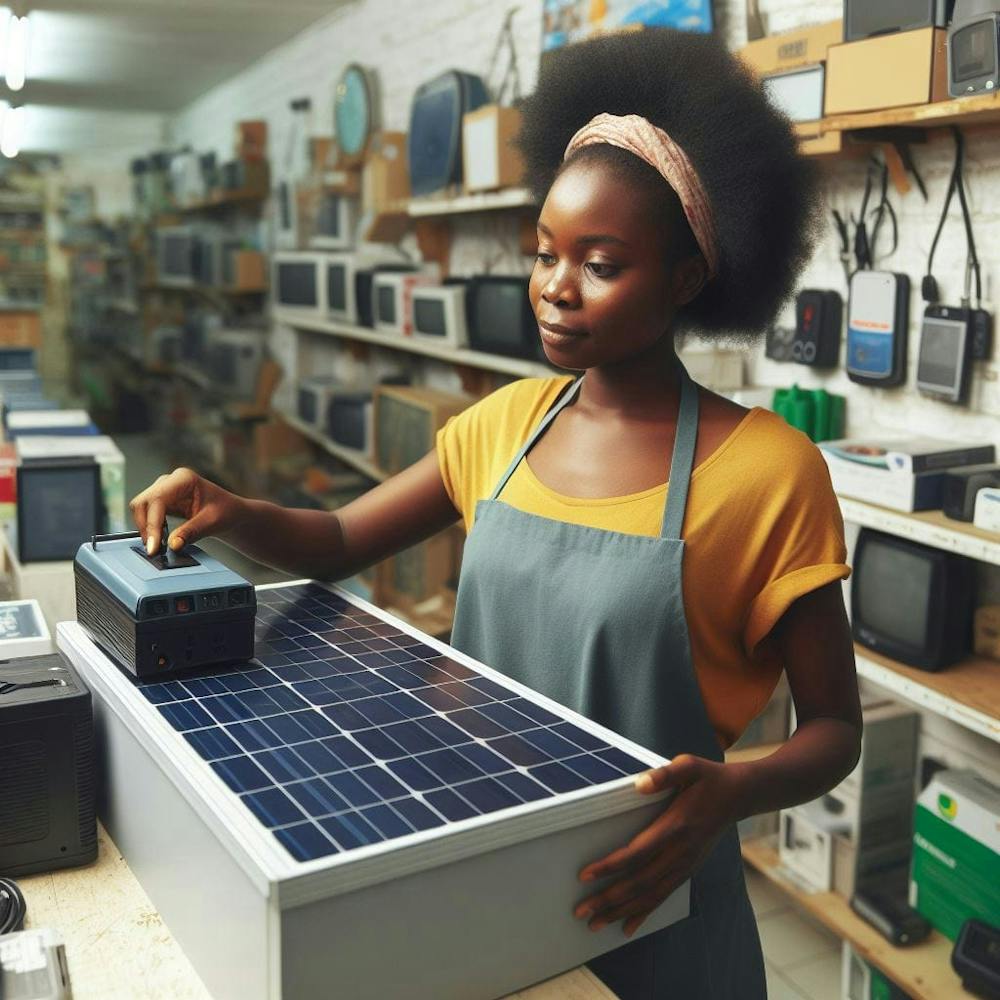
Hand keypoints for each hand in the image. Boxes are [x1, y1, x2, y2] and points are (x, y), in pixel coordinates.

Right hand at [129, 467, 245, 555]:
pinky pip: (146, 514)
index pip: (157, 500)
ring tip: (158, 545)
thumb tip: (172, 545)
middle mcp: (170, 480)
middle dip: (145, 527)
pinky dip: (149, 527)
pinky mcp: (161, 500)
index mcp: (183, 479)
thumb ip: (192, 532)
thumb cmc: (226, 511)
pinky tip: (160, 538)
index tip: (153, 546)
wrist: (230, 511)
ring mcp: (164, 489)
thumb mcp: (212, 523)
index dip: (152, 524)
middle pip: (142, 502)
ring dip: (145, 528)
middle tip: (154, 550)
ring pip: (140, 508)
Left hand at [573, 754, 747, 937]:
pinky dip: (644, 913)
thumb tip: (640, 783)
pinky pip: (664, 897)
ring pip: (650, 896)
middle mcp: (680, 852)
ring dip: (622, 912)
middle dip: (609, 899)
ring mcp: (685, 865)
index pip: (637, 853)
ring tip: (595, 924)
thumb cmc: (708, 778)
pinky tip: (627, 928)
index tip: (585, 876)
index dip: (611, 866)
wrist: (738, 796)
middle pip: (640, 882)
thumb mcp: (689, 766)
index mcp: (676, 827)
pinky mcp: (688, 870)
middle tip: (581, 911)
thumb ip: (665, 774)